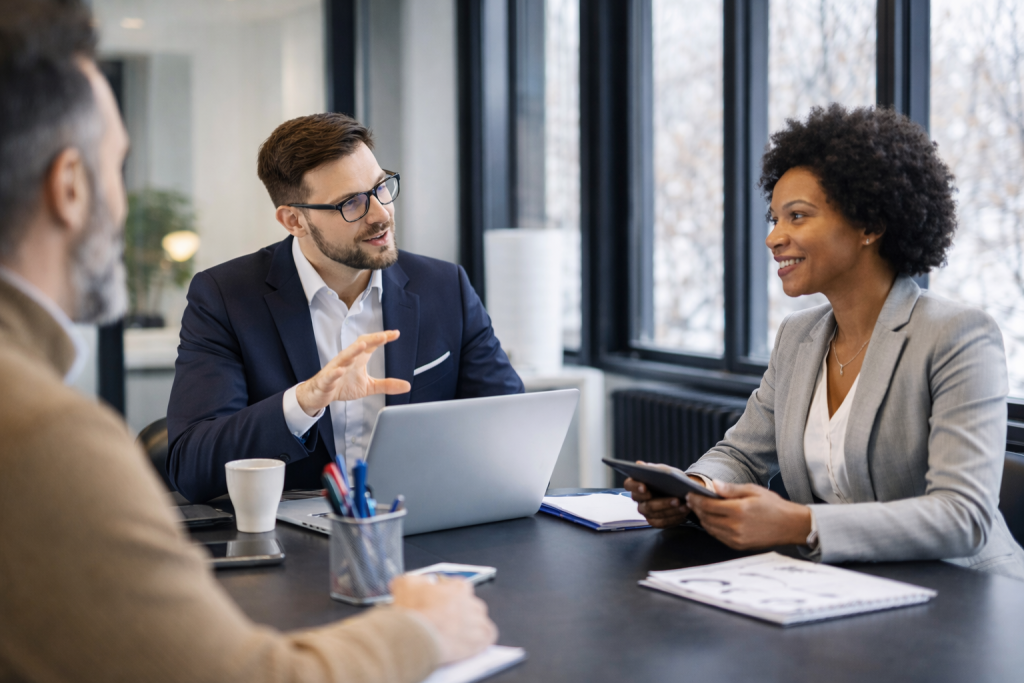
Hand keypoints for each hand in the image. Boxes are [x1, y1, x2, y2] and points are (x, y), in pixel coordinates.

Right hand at [296, 330, 410, 416]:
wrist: (321, 394)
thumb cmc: (343, 385)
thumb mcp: (369, 386)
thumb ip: (387, 385)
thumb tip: (407, 385)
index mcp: (358, 359)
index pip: (371, 345)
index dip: (382, 338)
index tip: (395, 334)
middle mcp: (347, 360)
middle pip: (358, 346)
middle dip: (371, 340)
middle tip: (383, 336)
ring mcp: (336, 369)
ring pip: (344, 357)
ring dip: (353, 351)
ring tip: (362, 346)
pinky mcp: (326, 380)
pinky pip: (330, 375)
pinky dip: (335, 373)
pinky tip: (340, 371)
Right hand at [390, 575, 497, 664]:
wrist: (418, 638)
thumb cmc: (414, 614)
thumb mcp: (404, 586)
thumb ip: (409, 581)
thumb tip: (403, 582)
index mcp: (457, 587)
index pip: (458, 586)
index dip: (448, 595)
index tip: (439, 602)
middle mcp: (471, 601)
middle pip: (470, 604)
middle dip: (459, 612)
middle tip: (444, 621)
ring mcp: (478, 621)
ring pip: (479, 620)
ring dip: (470, 626)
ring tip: (455, 635)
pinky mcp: (481, 640)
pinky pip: (488, 636)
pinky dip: (481, 640)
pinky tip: (470, 644)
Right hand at [623, 461, 705, 527]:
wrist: (681, 490)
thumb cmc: (670, 479)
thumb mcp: (664, 471)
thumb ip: (653, 469)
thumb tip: (639, 464)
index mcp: (636, 485)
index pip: (629, 485)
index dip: (635, 487)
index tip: (644, 487)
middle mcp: (639, 500)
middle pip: (645, 505)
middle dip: (661, 503)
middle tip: (676, 499)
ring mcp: (646, 512)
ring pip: (655, 514)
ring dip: (671, 510)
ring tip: (685, 505)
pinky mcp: (656, 521)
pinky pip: (663, 522)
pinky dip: (675, 517)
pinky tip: (684, 510)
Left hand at [685, 481, 811, 549]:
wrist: (790, 526)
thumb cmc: (773, 506)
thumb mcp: (753, 491)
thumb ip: (731, 489)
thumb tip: (713, 484)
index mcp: (739, 511)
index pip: (708, 506)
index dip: (696, 500)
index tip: (689, 494)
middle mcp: (736, 527)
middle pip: (706, 518)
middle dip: (696, 508)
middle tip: (691, 500)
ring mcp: (736, 539)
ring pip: (710, 528)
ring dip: (702, 518)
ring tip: (699, 509)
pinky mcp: (738, 546)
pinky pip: (718, 536)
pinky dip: (711, 527)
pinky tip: (711, 519)